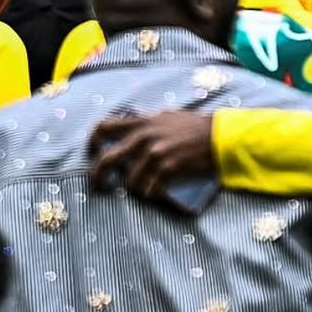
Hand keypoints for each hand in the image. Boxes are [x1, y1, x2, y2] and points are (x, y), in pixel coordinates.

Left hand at [89, 111, 214, 197]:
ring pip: (129, 182)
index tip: (94, 153)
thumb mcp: (166, 117)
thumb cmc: (194, 126)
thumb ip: (145, 123)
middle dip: (97, 176)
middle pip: (106, 160)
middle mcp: (143, 138)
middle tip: (100, 186)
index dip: (93, 142)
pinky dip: (152, 194)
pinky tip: (158, 191)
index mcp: (141, 123)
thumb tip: (128, 129)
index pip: (104, 127)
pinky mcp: (167, 170)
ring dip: (134, 188)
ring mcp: (154, 155)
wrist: (218, 136)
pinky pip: (149, 190)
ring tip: (144, 187)